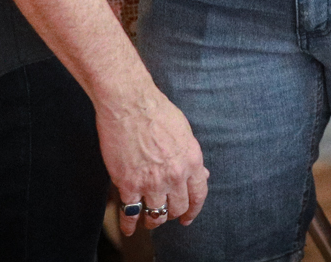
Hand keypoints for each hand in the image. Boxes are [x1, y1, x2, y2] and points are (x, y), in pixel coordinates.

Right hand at [99, 85, 208, 231]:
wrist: (130, 103)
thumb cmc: (157, 111)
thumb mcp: (185, 132)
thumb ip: (192, 157)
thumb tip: (201, 174)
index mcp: (191, 161)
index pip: (198, 195)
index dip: (193, 210)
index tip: (187, 218)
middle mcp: (174, 176)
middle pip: (177, 208)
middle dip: (172, 214)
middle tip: (166, 215)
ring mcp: (151, 182)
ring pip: (156, 215)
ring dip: (153, 221)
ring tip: (148, 221)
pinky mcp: (128, 184)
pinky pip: (130, 212)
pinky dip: (129, 223)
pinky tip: (129, 227)